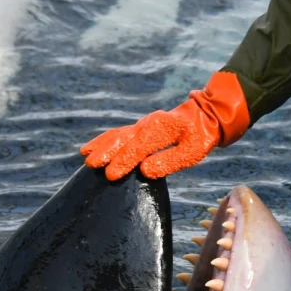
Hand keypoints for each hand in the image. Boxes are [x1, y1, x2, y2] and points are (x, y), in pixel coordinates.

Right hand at [81, 71, 249, 180]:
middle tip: (91, 164)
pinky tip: (93, 147)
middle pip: (123, 138)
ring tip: (86, 156)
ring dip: (102, 144)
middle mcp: (148, 124)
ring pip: (118, 134)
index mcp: (161, 129)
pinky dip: (105, 139)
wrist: (204, 115)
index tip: (111, 175)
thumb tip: (145, 170)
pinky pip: (119, 133)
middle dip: (107, 151)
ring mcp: (142, 124)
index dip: (124, 161)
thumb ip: (169, 161)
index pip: (139, 147)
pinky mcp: (140, 128)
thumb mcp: (192, 152)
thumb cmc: (200, 136)